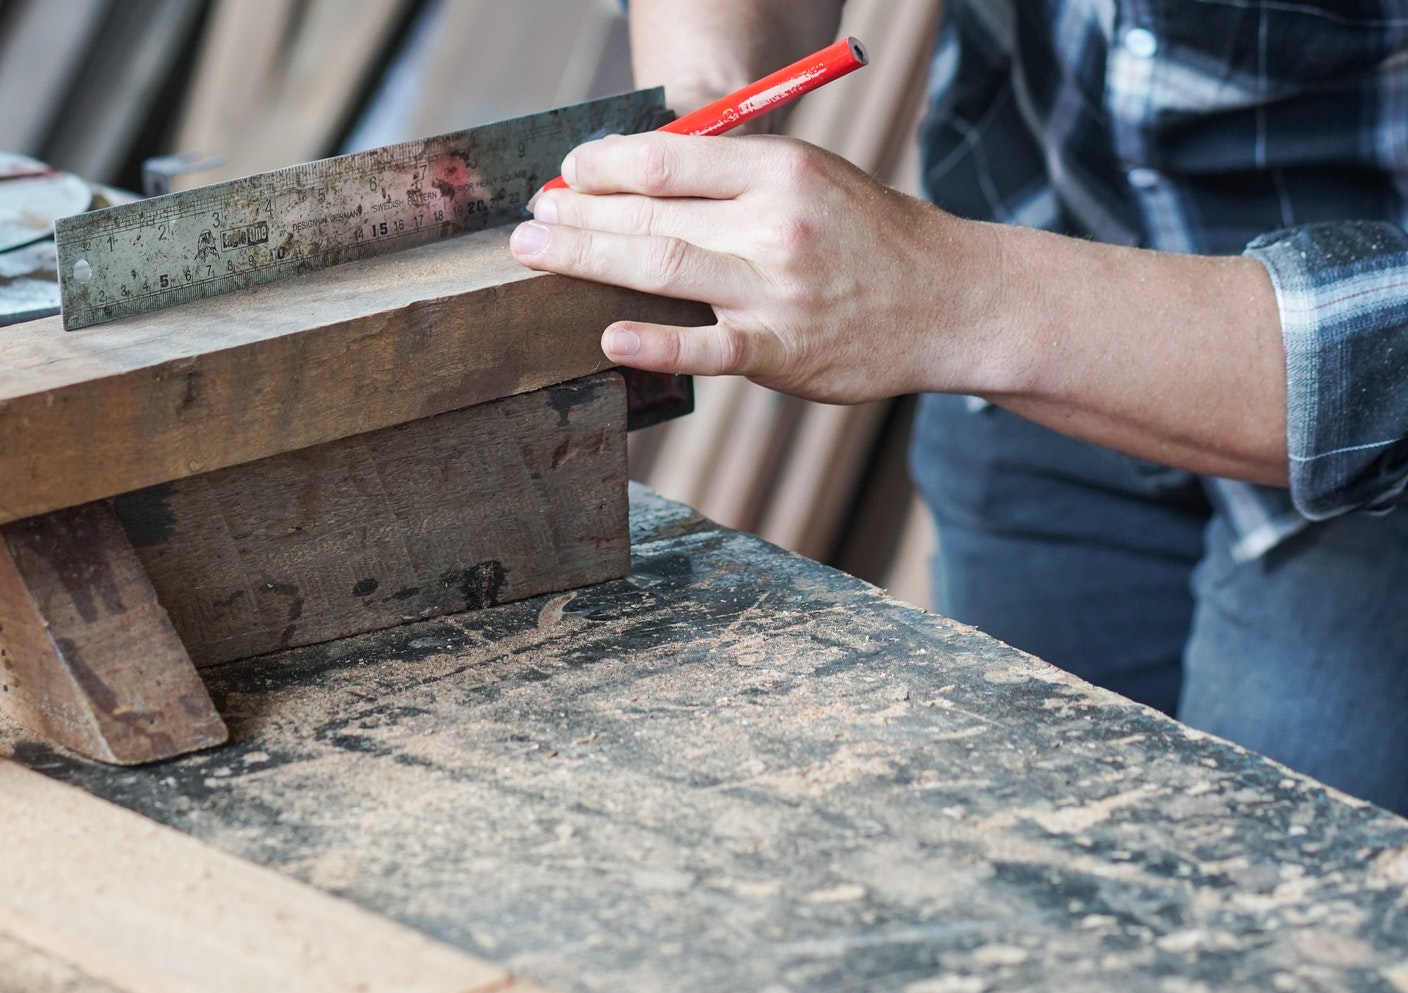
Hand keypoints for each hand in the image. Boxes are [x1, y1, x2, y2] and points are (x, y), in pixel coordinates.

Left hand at [509, 132, 996, 405]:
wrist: (951, 301)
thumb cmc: (867, 238)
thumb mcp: (811, 181)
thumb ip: (732, 178)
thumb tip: (636, 178)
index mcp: (778, 170)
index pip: (668, 156)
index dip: (604, 164)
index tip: (568, 173)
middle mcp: (774, 223)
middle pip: (651, 212)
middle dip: (577, 213)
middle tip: (526, 219)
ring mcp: (775, 290)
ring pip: (663, 267)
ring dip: (587, 258)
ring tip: (534, 253)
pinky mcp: (782, 351)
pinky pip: (708, 347)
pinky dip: (657, 342)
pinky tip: (610, 337)